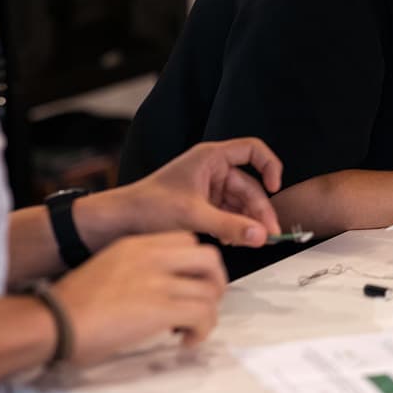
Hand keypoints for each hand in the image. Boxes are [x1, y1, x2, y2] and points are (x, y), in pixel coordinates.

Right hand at [53, 232, 225, 364]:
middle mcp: (152, 257)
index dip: (197, 263)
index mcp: (137, 244)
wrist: (51, 320)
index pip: (188, 239)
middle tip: (204, 303)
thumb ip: (137, 267)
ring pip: (210, 291)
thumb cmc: (70, 304)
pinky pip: (202, 315)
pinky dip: (202, 331)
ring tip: (191, 328)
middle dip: (215, 283)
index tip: (192, 282)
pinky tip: (187, 340)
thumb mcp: (107, 266)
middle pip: (210, 258)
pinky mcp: (160, 308)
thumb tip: (160, 286)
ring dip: (208, 314)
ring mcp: (158, 281)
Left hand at [119, 138, 283, 246]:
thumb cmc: (146, 206)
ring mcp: (209, 189)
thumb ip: (230, 226)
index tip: (274, 187)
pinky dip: (235, 227)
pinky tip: (234, 241)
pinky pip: (229, 214)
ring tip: (253, 241)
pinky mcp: (204, 207)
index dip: (269, 165)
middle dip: (259, 210)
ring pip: (241, 204)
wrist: (118, 223)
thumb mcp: (192, 216)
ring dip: (248, 222)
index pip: (252, 150)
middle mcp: (212, 170)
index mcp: (210, 158)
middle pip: (250, 186)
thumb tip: (260, 235)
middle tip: (268, 234)